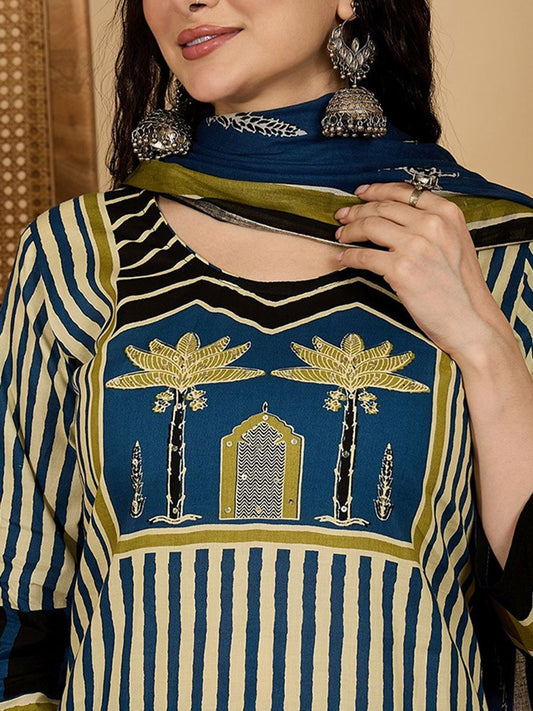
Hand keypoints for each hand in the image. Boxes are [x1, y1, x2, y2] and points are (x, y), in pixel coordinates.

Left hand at [335, 182, 510, 362]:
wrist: (469, 320)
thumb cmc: (461, 287)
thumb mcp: (456, 243)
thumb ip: (433, 225)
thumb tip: (396, 217)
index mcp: (447, 214)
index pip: (404, 192)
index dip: (377, 190)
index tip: (361, 194)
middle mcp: (432, 224)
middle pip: (383, 208)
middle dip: (357, 210)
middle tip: (342, 216)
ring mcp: (416, 246)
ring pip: (370, 226)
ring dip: (349, 230)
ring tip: (340, 235)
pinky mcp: (401, 269)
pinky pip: (364, 255)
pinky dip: (349, 255)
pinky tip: (343, 258)